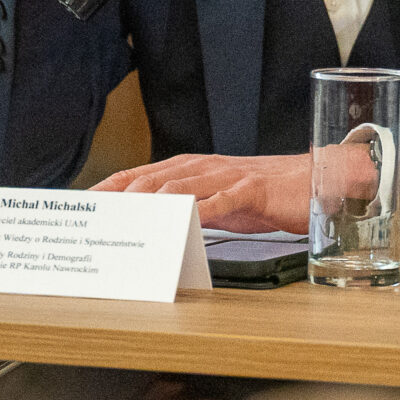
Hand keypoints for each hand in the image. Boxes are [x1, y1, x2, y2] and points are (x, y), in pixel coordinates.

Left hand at [91, 152, 311, 232]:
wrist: (312, 182)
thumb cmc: (264, 197)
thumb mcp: (218, 205)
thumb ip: (188, 212)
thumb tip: (155, 232)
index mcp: (193, 169)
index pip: (142, 174)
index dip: (113, 186)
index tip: (86, 201)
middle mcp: (206, 167)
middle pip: (154, 178)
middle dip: (123, 195)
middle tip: (99, 214)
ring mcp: (229, 175)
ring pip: (182, 185)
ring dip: (153, 201)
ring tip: (129, 217)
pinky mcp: (253, 189)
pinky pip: (222, 199)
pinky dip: (202, 209)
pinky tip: (185, 220)